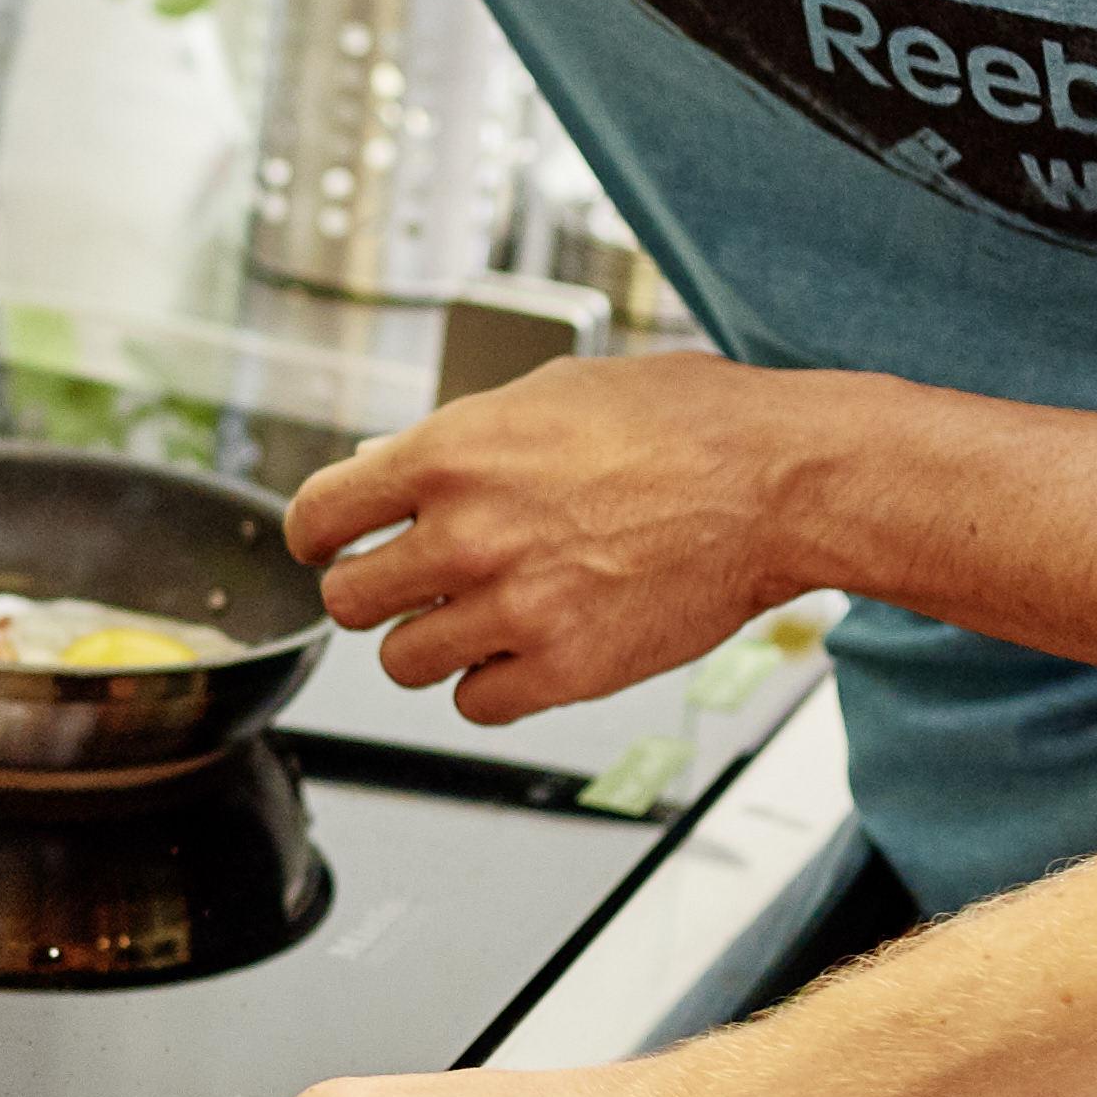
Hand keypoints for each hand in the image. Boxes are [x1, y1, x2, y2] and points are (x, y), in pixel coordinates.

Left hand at [290, 351, 854, 722]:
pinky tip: (522, 650)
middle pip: (347, 601)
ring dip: (431, 642)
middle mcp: (466, 535)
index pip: (318, 517)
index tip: (330, 546)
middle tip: (410, 584)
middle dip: (375, 592)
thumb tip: (383, 467)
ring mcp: (512, 610)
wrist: (778, 483)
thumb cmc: (684, 424)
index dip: (319, 536)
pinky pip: (474, 704)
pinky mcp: (563, 672)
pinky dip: (490, 685)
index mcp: (449, 454)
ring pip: (403, 662)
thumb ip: (457, 438)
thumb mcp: (551, 391)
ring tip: (478, 616)